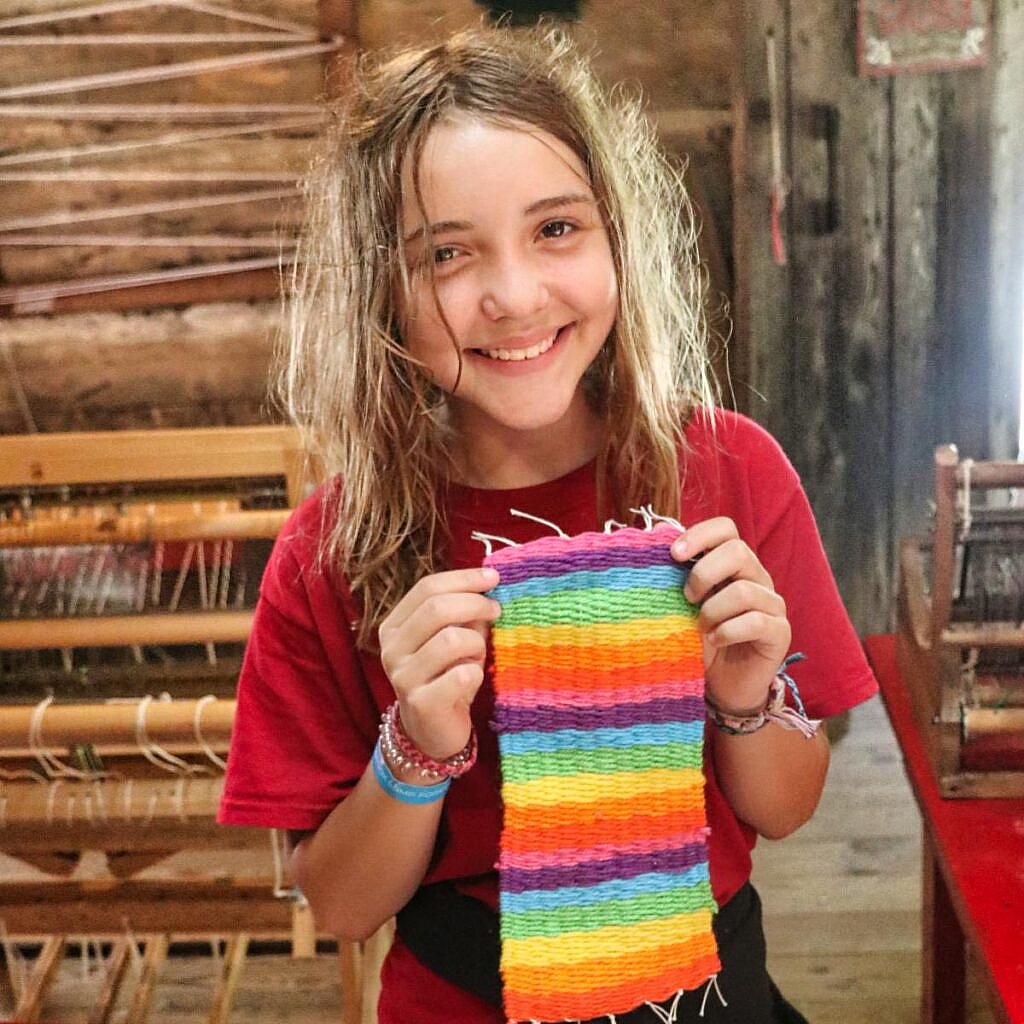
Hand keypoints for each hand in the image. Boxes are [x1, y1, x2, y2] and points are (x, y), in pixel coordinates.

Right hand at [378, 567, 500, 759]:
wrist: (432, 732)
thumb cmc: (446, 677)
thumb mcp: (452, 638)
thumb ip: (463, 612)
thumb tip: (488, 584)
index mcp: (394, 626)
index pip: (427, 587)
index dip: (463, 579)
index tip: (493, 578)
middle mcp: (391, 649)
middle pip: (437, 608)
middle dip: (475, 604)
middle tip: (497, 610)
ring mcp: (402, 676)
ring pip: (452, 639)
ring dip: (477, 644)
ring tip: (478, 656)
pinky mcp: (421, 702)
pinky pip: (463, 674)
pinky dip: (477, 673)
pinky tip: (471, 680)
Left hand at [671, 517, 789, 715]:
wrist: (720, 685)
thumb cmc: (699, 640)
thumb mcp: (682, 605)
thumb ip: (676, 574)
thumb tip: (657, 532)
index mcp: (733, 564)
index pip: (726, 528)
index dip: (700, 535)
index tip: (673, 555)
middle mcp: (756, 578)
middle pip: (738, 551)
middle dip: (703, 574)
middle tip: (687, 598)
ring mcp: (772, 604)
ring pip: (744, 591)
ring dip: (712, 611)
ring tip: (701, 628)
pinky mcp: (780, 631)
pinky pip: (755, 621)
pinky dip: (727, 632)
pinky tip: (715, 641)